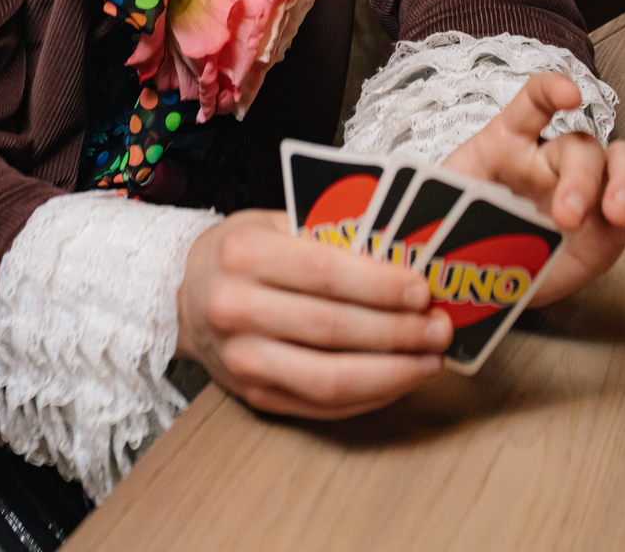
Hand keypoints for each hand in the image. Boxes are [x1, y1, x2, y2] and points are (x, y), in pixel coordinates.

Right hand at [176, 209, 452, 417]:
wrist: (185, 296)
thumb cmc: (241, 250)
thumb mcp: (275, 221)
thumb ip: (331, 231)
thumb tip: (402, 248)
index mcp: (242, 254)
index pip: (324, 273)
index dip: (379, 284)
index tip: (422, 289)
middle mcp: (235, 310)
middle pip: (332, 328)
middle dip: (396, 331)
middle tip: (439, 327)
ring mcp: (243, 361)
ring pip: (329, 378)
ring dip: (391, 372)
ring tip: (430, 360)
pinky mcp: (255, 397)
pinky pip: (322, 405)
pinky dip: (369, 395)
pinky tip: (399, 379)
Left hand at [442, 72, 624, 304]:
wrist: (479, 265)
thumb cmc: (460, 222)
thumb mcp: (440, 203)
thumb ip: (439, 200)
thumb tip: (423, 212)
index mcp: (510, 143)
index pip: (532, 102)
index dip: (551, 90)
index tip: (567, 95)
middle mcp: (552, 158)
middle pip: (581, 145)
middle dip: (582, 176)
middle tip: (570, 214)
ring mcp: (584, 188)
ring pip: (619, 164)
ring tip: (619, 216)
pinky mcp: (605, 224)